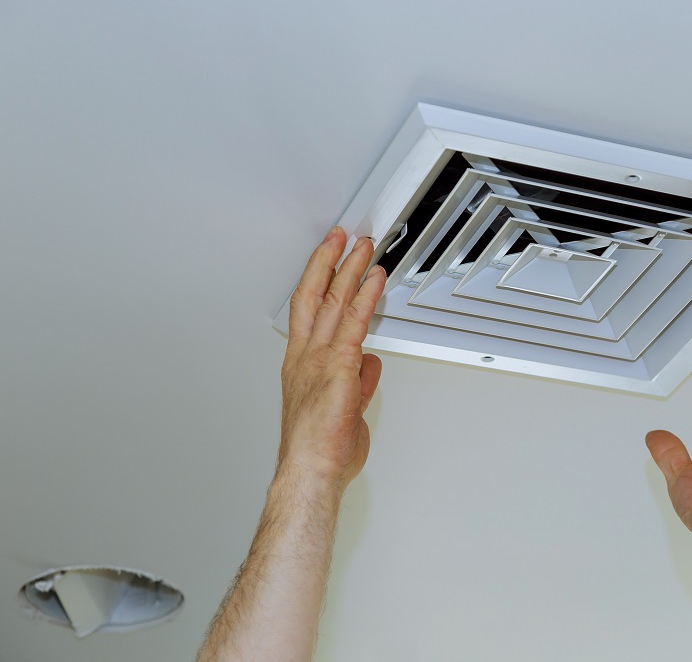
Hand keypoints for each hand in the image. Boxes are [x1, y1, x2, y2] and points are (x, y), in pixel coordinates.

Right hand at [278, 226, 386, 491]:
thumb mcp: (344, 409)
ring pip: (334, 301)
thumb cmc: (319, 449)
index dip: (314, 279)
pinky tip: (375, 278)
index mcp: (301, 365)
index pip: (305, 310)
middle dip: (328, 262)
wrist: (310, 469)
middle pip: (314, 295)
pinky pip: (354, 322)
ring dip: (350, 269)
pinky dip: (366, 296)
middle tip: (341, 237)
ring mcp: (320, 359)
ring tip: (363, 246)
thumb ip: (357, 382)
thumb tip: (368, 366)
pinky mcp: (339, 366)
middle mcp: (305, 356)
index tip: (326, 259)